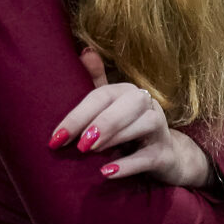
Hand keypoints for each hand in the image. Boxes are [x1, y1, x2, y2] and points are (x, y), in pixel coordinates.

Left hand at [49, 49, 214, 187]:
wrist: (167, 158)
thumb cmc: (130, 130)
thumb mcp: (113, 107)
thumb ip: (98, 82)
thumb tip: (85, 51)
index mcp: (128, 92)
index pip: (103, 96)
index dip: (78, 114)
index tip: (56, 137)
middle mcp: (148, 105)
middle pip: (129, 104)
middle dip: (102, 121)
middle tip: (78, 144)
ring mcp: (160, 129)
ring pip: (145, 124)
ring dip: (117, 136)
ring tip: (91, 151)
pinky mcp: (165, 155)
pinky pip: (150, 157)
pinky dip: (129, 165)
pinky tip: (107, 172)